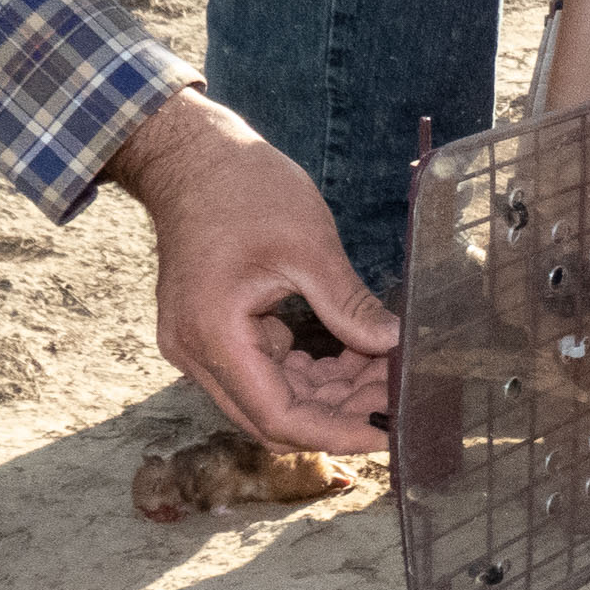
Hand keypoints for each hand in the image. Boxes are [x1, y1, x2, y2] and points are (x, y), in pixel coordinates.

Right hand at [105, 89, 397, 454]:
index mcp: (213, 335)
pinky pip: (268, 374)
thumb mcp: (308, 246)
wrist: (190, 156)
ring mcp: (201, 346)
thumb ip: (349, 306)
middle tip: (399, 395)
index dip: (339, 433)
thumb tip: (395, 346)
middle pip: (276, 418)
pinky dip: (313, 373)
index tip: (389, 431)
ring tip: (386, 371)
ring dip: (331, 395)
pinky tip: (357, 355)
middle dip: (341, 415)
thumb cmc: (242, 189)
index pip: (279, 417)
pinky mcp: (216, 334)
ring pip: (275, 400)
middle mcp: (197, 353)